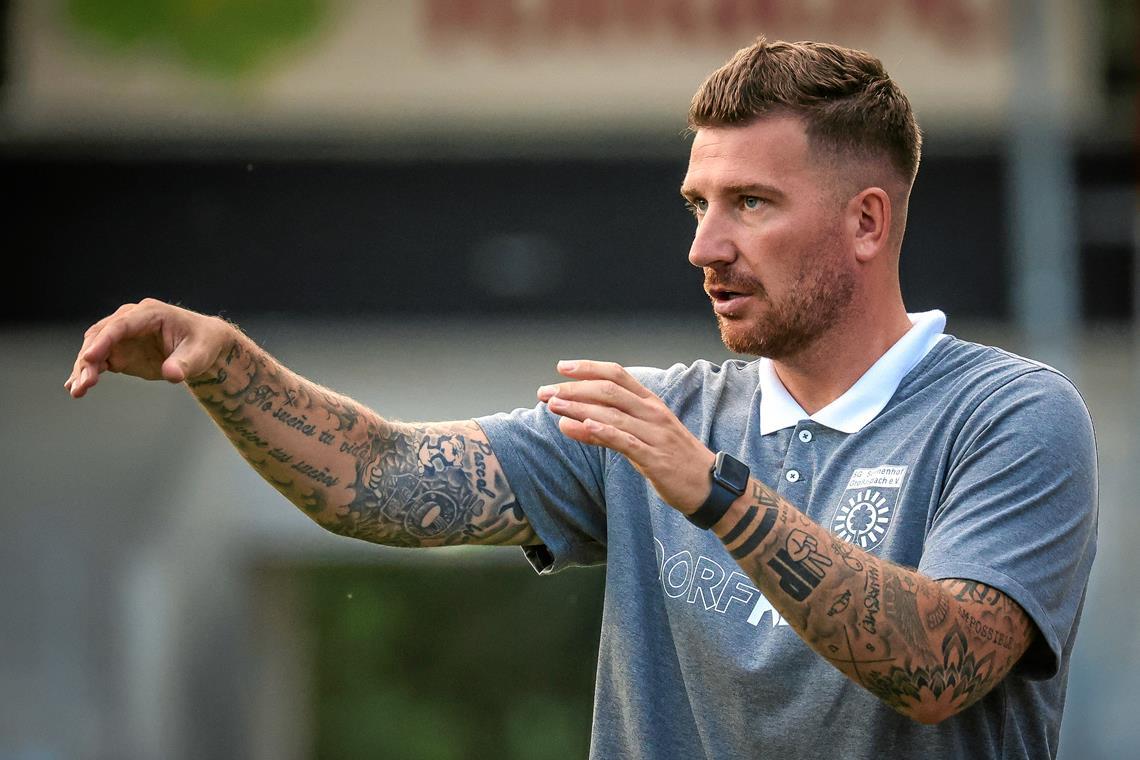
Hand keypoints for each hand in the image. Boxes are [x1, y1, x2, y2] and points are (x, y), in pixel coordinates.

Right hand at [65, 298, 234, 397]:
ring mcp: (123, 335)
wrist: (203, 346)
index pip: (121, 325)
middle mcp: (131, 320)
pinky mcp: (120, 350)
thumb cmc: (203, 344)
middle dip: (89, 359)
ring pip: (95, 348)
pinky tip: (75, 387)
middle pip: (101, 336)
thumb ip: (184, 364)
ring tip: (77, 390)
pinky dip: (87, 372)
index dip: (104, 341)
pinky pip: (98, 360)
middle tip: (83, 383)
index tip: (89, 358)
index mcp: (149, 313)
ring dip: (84, 368)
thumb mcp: (199, 354)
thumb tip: (172, 375)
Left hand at [538, 360, 714, 513]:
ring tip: (554, 407)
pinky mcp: (656, 458)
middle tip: (545, 392)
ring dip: (580, 408)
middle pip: (609, 391)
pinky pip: (626, 442)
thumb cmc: (672, 458)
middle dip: (573, 389)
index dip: (589, 368)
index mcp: (650, 402)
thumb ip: (606, 429)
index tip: (562, 367)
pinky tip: (582, 426)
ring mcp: (655, 435)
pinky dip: (603, 432)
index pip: (617, 374)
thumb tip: (569, 422)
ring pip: (613, 414)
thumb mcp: (640, 438)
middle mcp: (653, 413)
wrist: (708, 485)